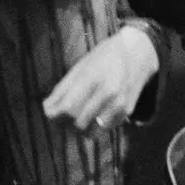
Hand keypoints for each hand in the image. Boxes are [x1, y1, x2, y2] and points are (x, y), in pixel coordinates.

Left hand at [44, 27, 159, 130]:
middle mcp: (108, 93)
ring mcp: (119, 104)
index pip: (68, 108)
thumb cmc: (103, 58)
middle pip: (78, 123)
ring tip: (73, 118)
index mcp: (92, 78)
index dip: (54, 115)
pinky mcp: (126, 111)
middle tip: (60, 116)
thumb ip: (62, 89)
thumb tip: (47, 110)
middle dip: (64, 123)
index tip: (49, 113)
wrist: (137, 53)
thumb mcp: (80, 67)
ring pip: (91, 132)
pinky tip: (90, 114)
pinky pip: (102, 129)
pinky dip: (93, 126)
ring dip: (78, 129)